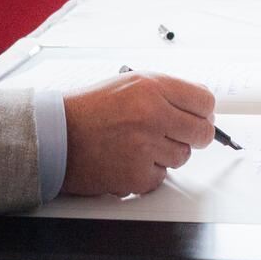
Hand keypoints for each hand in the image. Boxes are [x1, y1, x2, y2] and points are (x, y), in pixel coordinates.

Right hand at [61, 71, 216, 196]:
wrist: (55, 136)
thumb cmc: (89, 109)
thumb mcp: (129, 83)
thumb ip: (166, 91)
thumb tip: (200, 107)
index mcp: (152, 88)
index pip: (205, 101)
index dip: (203, 111)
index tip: (199, 116)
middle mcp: (152, 115)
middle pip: (203, 133)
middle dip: (195, 135)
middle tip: (178, 135)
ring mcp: (146, 147)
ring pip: (182, 157)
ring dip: (167, 154)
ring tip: (140, 144)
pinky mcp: (137, 175)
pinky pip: (161, 176)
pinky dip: (148, 171)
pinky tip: (129, 159)